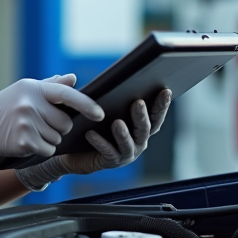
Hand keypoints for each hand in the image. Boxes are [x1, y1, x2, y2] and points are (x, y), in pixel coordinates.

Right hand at [0, 75, 104, 169]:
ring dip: (49, 139)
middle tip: (42, 124)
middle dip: (60, 127)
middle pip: (66, 123)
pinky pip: (47, 149)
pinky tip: (27, 142)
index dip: (87, 105)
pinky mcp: (23, 141)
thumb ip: (50, 86)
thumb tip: (73, 79)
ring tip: (30, 132)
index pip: (67, 95)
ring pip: (57, 138)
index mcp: (34, 88)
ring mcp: (26, 122)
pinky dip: (41, 149)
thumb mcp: (24, 91)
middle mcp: (30, 103)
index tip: (100, 114)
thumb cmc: (4, 108)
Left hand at [16, 80, 171, 191]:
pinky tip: (91, 134)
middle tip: (137, 102)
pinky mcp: (110, 162)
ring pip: (128, 144)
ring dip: (123, 133)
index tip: (165, 89)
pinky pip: (107, 153)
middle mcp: (138, 141)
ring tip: (116, 123)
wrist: (72, 149)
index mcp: (140, 126)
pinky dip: (100, 143)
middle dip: (141, 116)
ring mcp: (125, 154)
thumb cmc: (89, 123)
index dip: (162, 104)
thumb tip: (76, 75)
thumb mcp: (95, 105)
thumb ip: (94, 90)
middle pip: (145, 129)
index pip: (155, 115)